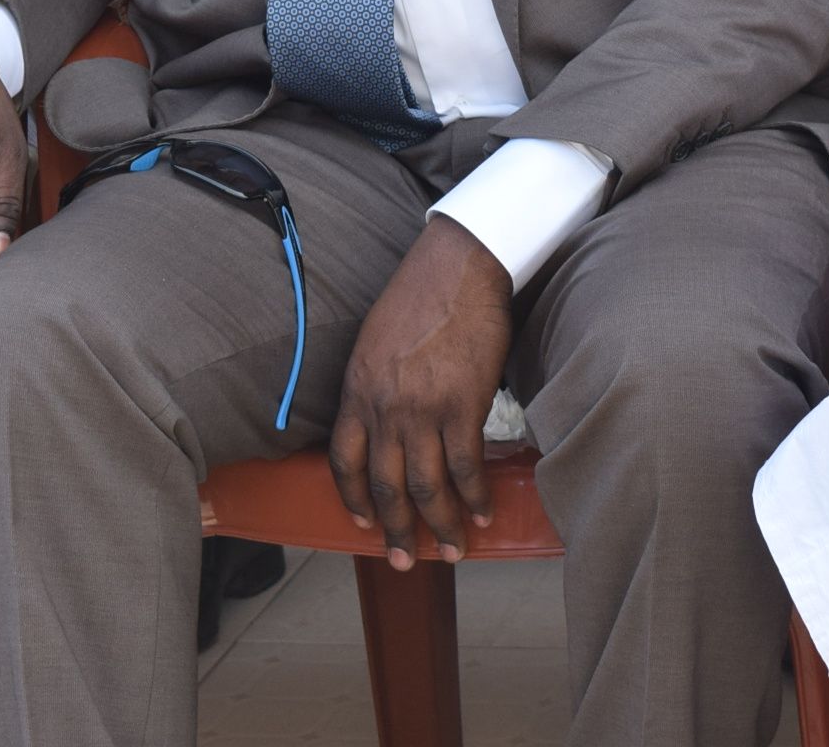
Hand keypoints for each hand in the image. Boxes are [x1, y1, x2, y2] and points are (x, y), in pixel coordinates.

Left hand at [329, 216, 513, 569]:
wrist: (459, 266)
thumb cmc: (421, 296)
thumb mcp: (376, 341)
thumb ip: (374, 384)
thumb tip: (384, 417)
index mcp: (358, 389)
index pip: (344, 461)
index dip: (353, 499)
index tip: (363, 524)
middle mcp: (383, 406)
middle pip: (385, 485)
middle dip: (395, 531)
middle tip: (403, 561)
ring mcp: (422, 409)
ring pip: (426, 487)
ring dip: (440, 527)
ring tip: (453, 551)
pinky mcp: (463, 405)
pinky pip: (466, 467)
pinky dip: (475, 497)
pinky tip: (485, 513)